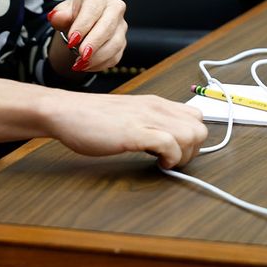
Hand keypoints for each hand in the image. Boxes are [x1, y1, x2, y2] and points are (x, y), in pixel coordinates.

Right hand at [45, 91, 207, 168]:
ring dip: (183, 156)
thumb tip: (165, 142)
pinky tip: (157, 163)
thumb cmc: (92, 117)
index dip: (192, 138)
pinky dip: (170, 159)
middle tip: (171, 160)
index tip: (176, 151)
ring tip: (164, 162)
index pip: (196, 117)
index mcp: (156, 103)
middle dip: (192, 151)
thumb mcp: (130, 115)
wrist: (66, 111)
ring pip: (192, 136)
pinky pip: (170, 145)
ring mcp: (147, 119)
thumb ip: (148, 123)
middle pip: (200, 129)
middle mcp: (156, 108)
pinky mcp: (135, 132)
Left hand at [46, 0, 126, 73]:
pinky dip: (101, 64)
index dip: (83, 26)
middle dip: (94, 43)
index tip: (72, 40)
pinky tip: (87, 66)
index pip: (93, 9)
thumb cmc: (74, 15)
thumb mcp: (63, 12)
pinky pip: (115, 56)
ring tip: (80, 63)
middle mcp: (114, 8)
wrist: (83, 23)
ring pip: (115, 43)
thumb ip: (59, 15)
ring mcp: (121, 26)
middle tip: (81, 55)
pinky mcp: (122, 42)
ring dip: (97, 57)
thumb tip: (55, 17)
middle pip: (108, 26)